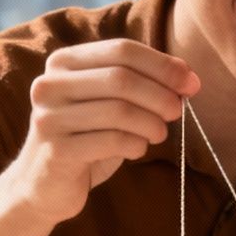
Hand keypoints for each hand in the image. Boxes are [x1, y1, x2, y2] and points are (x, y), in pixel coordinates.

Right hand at [5, 39, 197, 224]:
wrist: (45, 186)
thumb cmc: (86, 138)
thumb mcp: (109, 103)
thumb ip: (139, 84)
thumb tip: (188, 77)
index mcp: (64, 62)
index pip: (122, 50)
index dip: (162, 65)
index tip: (191, 83)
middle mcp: (50, 84)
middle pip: (121, 78)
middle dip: (160, 94)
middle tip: (178, 111)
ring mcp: (49, 117)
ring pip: (118, 110)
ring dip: (151, 122)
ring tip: (160, 134)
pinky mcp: (56, 150)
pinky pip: (111, 141)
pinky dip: (135, 144)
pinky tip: (138, 149)